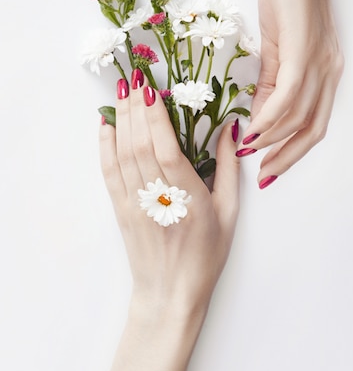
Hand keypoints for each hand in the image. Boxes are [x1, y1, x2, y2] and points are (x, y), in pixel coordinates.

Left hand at [96, 75, 239, 370]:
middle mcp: (157, 198)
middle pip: (139, 144)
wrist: (171, 293)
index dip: (156, 116)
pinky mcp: (121, 209)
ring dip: (120, 119)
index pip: (165, 148)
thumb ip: (227, 168)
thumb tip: (230, 128)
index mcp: (188, 198)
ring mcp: (134, 204)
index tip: (152, 88)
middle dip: (135, 106)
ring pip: (122, 154)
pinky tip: (105, 124)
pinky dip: (104, 146)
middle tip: (134, 77)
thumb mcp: (229, 212)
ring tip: (121, 91)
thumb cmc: (207, 254)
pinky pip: (109, 172)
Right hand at [240, 0, 343, 186]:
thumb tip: (256, 118)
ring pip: (299, 116)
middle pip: (313, 130)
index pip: (313, 124)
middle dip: (286, 158)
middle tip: (261, 176)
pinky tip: (251, 129)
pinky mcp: (303, 51)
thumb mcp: (276, 49)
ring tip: (247, 152)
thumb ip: (269, 85)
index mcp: (325, 74)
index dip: (292, 151)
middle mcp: (329, 73)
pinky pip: (288, 95)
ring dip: (271, 139)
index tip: (267, 169)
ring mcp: (319, 63)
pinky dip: (269, 117)